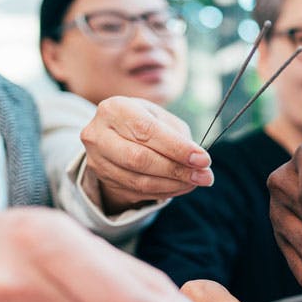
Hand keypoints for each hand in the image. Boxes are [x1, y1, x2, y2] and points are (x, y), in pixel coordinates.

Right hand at [81, 96, 212, 213]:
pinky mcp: (103, 180)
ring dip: (174, 184)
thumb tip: (199, 162)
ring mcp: (97, 160)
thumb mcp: (162, 118)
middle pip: (139, 159)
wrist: (115, 135)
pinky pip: (138, 192)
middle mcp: (98, 134)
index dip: (177, 148)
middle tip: (205, 176)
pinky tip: (182, 186)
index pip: (146, 131)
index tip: (204, 160)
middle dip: (177, 170)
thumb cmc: (146, 122)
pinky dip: (165, 191)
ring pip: (139, 180)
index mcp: (114, 109)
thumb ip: (179, 136)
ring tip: (197, 182)